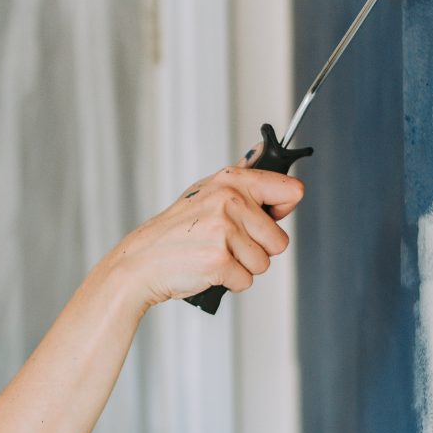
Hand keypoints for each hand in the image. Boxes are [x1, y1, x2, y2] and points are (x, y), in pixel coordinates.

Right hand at [110, 151, 303, 313]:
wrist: (142, 261)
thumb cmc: (176, 231)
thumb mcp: (206, 193)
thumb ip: (240, 180)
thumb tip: (264, 150)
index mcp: (232, 181)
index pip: (291, 191)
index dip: (283, 211)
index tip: (270, 216)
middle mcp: (230, 201)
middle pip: (279, 241)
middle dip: (258, 250)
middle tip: (227, 244)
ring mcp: (224, 230)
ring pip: (263, 263)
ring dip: (242, 267)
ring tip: (214, 254)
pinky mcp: (219, 260)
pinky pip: (246, 281)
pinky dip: (229, 282)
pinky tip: (208, 268)